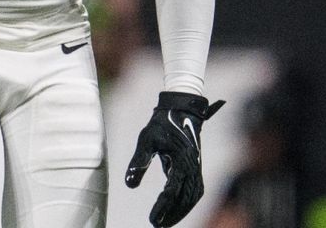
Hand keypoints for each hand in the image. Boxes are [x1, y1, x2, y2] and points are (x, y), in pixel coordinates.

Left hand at [125, 91, 224, 226]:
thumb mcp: (146, 139)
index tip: (152, 220)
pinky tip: (176, 210)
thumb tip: (129, 184)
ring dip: (181, 211)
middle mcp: (193, 166)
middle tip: (158, 225)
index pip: (172, 190)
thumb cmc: (162, 123)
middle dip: (172, 214)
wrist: (180, 109)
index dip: (162, 207)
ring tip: (166, 222)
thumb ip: (139, 162)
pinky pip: (195, 191)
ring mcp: (196, 167)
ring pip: (193, 197)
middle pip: (185, 198)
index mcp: (182, 160)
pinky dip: (187, 203)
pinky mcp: (196, 167)